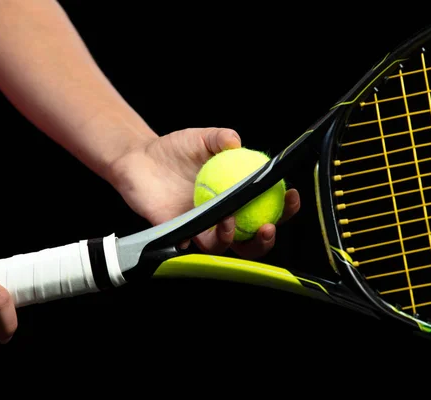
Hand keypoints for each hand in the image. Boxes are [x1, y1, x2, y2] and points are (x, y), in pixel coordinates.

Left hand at [109, 128, 300, 258]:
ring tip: (229, 218)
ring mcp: (200, 228)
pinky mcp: (176, 233)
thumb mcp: (201, 138)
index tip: (291, 195)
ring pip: (223, 246)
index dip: (285, 208)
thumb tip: (236, 141)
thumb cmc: (175, 149)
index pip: (268, 208)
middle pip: (251, 240)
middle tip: (268, 225)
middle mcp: (222, 217)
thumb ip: (220, 138)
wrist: (139, 157)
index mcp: (236, 196)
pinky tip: (193, 230)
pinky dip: (193, 240)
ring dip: (232, 238)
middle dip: (266, 239)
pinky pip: (187, 243)